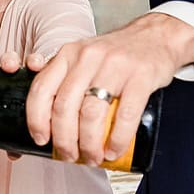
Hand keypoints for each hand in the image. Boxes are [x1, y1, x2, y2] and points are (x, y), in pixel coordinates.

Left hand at [25, 13, 193, 165]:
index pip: (42, 89)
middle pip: (65, 107)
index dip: (36, 119)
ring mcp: (115, 66)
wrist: (157, 35)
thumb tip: (45, 120)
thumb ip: (63, 78)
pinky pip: (126, 115)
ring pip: (92, 113)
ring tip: (92, 157)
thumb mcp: (83, 57)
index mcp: (68, 54)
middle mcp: (88, 57)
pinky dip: (118, 139)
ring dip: (89, 144)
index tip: (41, 139)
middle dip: (64, 140)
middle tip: (69, 156)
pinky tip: (113, 150)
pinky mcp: (141, 76)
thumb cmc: (116, 54)